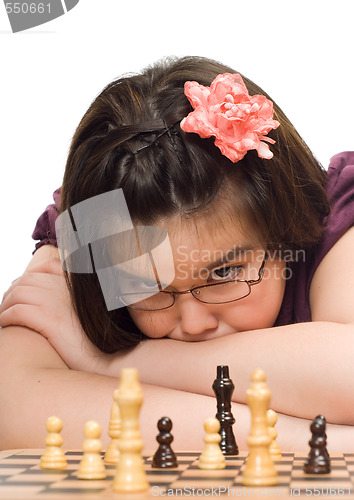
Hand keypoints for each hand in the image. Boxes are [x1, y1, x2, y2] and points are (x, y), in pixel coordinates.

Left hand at [0, 254, 104, 371]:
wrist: (108, 358)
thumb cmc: (98, 339)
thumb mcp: (90, 311)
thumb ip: (74, 298)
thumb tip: (53, 299)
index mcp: (78, 282)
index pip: (47, 267)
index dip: (30, 277)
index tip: (23, 290)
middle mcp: (68, 286)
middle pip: (28, 280)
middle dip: (13, 291)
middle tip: (6, 307)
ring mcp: (58, 301)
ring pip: (18, 293)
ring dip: (5, 305)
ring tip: (3, 317)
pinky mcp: (50, 319)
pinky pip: (18, 311)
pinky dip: (6, 317)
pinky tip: (5, 325)